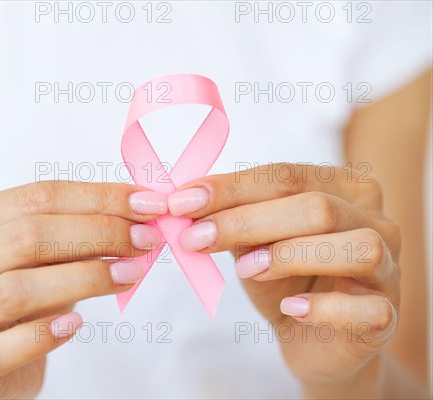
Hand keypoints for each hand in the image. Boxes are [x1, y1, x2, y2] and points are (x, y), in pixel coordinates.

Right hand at [0, 181, 166, 397]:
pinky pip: (1, 349)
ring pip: (18, 290)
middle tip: (145, 239)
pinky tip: (76, 324)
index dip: (98, 198)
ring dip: (85, 278)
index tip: (148, 203)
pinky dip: (44, 335)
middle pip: (27, 237)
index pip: (36, 197)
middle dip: (98, 233)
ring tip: (130, 275)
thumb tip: (139, 212)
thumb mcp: (38, 258)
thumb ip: (76, 233)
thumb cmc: (13, 299)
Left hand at [168, 163, 399, 387]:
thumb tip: (187, 205)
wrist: (312, 339)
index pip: (285, 176)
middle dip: (246, 221)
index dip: (230, 188)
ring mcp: (388, 267)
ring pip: (353, 247)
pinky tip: (291, 308)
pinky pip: (366, 308)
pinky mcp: (386, 314)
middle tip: (195, 239)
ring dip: (289, 256)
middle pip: (316, 207)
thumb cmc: (284, 281)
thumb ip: (233, 221)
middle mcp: (373, 219)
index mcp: (341, 188)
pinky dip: (323, 307)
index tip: (181, 203)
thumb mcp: (253, 244)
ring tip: (246, 270)